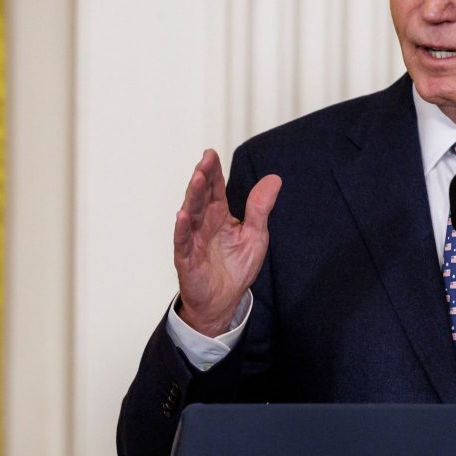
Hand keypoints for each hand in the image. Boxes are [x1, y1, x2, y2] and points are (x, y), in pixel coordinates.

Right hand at [172, 149, 281, 335]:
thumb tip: (274, 179)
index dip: (212, 172)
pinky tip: (182, 215)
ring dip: (192, 196)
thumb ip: (260, 208)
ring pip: (191, 214)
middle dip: (202, 177)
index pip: (215, 188)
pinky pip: (182, 242)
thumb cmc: (236, 268)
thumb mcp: (255, 235)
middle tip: (205, 160)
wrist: (224, 301)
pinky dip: (181, 229)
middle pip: (201, 196)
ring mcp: (192, 240)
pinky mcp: (186, 259)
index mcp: (219, 215)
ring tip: (196, 179)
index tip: (211, 154)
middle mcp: (203, 223)